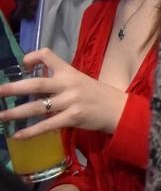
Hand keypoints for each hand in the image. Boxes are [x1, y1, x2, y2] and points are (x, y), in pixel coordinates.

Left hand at [0, 49, 126, 137]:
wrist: (118, 109)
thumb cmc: (96, 94)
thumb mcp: (79, 80)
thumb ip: (59, 79)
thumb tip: (34, 84)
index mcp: (69, 71)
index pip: (48, 55)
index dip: (32, 57)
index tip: (23, 64)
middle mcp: (68, 84)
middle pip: (37, 83)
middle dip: (14, 88)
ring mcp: (70, 101)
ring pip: (37, 107)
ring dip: (16, 112)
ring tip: (1, 116)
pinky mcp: (73, 118)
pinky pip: (47, 125)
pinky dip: (31, 132)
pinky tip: (18, 135)